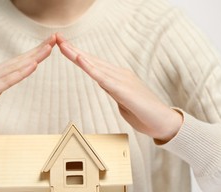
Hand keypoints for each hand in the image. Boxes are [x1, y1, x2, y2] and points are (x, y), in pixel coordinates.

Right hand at [0, 35, 56, 139]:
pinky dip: (20, 73)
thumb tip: (7, 84)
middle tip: (54, 38)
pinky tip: (32, 66)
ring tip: (49, 48)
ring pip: (14, 68)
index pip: (16, 63)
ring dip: (33, 57)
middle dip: (37, 50)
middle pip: (18, 60)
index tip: (48, 46)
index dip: (33, 53)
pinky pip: (6, 82)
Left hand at [56, 33, 181, 142]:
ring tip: (63, 45)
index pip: (94, 64)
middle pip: (92, 61)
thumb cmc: (143, 114)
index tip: (64, 47)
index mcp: (117, 78)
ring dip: (78, 55)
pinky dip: (91, 68)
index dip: (78, 55)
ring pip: (95, 66)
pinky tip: (80, 59)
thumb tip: (104, 84)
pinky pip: (104, 78)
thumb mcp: (122, 101)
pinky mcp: (124, 90)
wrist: (163, 123)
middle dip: (73, 50)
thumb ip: (113, 91)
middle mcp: (119, 75)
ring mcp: (122, 81)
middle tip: (58, 39)